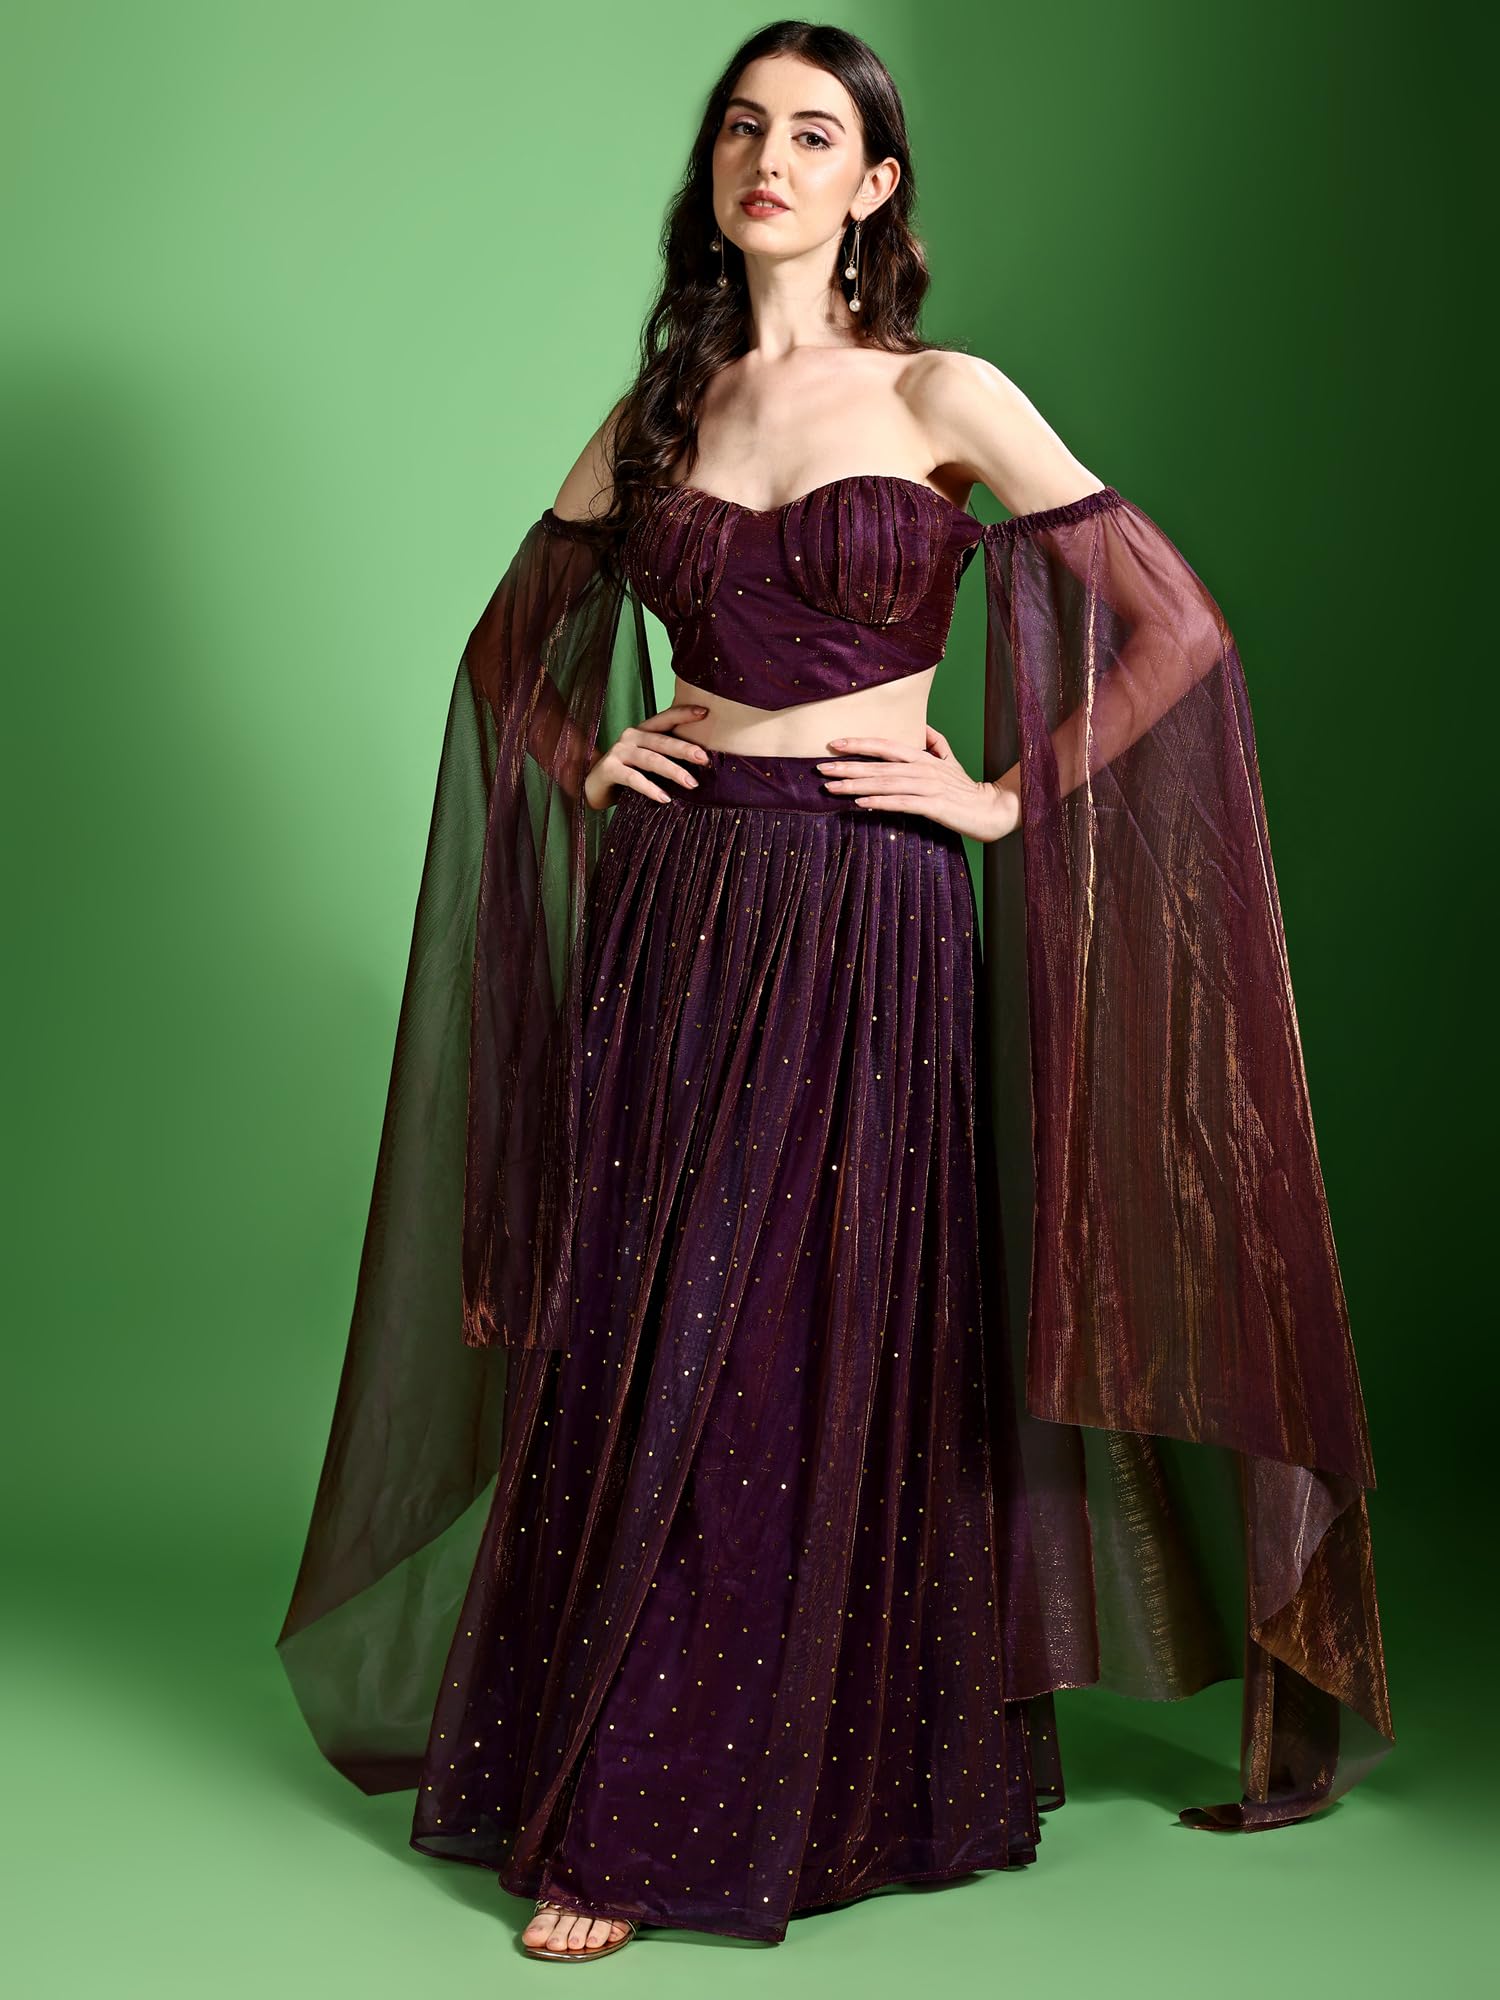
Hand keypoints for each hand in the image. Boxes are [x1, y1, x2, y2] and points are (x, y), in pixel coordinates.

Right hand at [583, 704, 711, 812]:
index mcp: (643, 731)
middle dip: (685, 749)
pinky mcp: (609, 769)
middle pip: (662, 741)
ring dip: (673, 771)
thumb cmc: (627, 773)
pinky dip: (650, 788)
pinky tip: (664, 798)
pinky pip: (633, 778)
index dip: (684, 714)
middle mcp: (630, 737)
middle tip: (704, 759)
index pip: (665, 719)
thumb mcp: (648, 761)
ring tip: (691, 783)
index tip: (706, 713)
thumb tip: (702, 762)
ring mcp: (619, 752)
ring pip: (650, 759)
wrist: (594, 788)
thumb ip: (666, 756)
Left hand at [815, 727, 1019, 842]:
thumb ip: (936, 743)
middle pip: (879, 765)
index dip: (859, 743)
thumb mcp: (950, 761)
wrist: (993, 809)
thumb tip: (923, 727)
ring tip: (831, 788)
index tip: (833, 743)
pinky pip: (901, 803)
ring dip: (856, 785)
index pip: (885, 746)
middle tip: (819, 768)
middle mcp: (923, 768)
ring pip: (886, 783)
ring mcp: (928, 786)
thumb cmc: (967, 788)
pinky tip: (860, 804)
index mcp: (923, 756)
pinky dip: (880, 802)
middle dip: (847, 766)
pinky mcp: (934, 806)